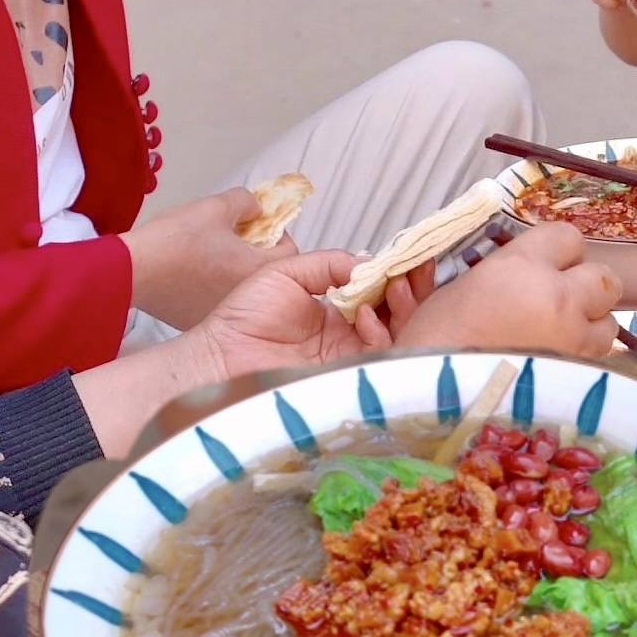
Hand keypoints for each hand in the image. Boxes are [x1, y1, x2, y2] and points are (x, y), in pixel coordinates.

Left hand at [74, 253, 384, 455]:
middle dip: (413, 290)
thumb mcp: (288, 274)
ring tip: (396, 287)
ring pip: (398, 336)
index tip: (411, 257)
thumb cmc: (244, 317)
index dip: (399, 275)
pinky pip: (379, 359)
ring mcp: (350, 359)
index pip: (381, 292)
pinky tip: (368, 316)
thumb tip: (371, 261)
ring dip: (405, 309)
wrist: (220, 358)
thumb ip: (329, 264)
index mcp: (337, 312)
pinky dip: (382, 335)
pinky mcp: (346, 379)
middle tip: (416, 269)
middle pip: (398, 315)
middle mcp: (350, 336)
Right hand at [123, 188, 276, 327]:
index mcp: (257, 269)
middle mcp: (246, 298)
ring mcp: (221, 311)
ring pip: (240, 286)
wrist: (131, 270)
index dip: (278, 232)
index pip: (291, 254)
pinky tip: (192, 271)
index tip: (260, 224)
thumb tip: (256, 208)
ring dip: (233, 269)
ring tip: (210, 252)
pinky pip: (215, 299)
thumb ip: (246, 202)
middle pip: (266, 272)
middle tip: (234, 235)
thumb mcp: (216, 206)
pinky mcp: (196, 320)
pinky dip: (211, 285)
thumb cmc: (174, 238)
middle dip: (256, 251)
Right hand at [393, 220, 621, 357]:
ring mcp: (572, 337)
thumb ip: (510, 273)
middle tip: (561, 298)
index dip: (560, 251)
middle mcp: (556, 296)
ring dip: (592, 324)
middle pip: (604, 277)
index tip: (548, 263)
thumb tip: (532, 272)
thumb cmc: (434, 339)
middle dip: (587, 285)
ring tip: (562, 333)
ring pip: (610, 320)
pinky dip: (585, 355)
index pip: (568, 237)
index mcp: (521, 265)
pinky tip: (558, 359)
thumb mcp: (465, 287)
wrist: (430, 395)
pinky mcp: (576, 374)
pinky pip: (598, 356)